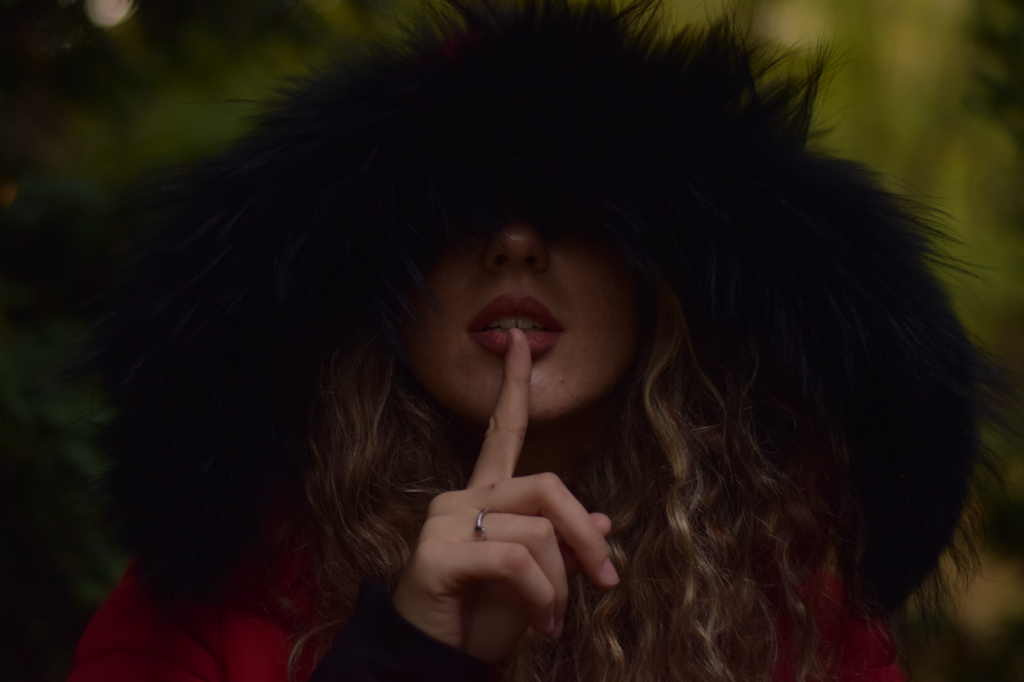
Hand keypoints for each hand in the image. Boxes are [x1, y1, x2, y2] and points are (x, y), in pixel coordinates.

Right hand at [392, 328, 619, 664]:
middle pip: (548, 487)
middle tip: (606, 580)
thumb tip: (605, 521)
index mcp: (484, 494)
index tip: (520, 340)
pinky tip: (541, 623)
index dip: (513, 384)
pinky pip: (515, 561)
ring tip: (553, 620)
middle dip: (586, 536)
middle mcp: (462, 496)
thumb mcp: (537, 579)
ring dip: (561, 586)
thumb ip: (562, 544)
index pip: (504, 431)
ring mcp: (446, 521)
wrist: (439, 661)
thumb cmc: (484, 617)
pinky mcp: (439, 553)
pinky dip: (542, 596)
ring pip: (538, 533)